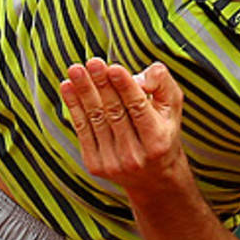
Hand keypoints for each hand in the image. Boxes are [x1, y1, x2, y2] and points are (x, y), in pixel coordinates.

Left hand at [59, 58, 187, 195]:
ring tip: (75, 69)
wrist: (153, 177)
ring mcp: (113, 162)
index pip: (139, 108)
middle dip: (101, 84)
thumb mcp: (172, 106)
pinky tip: (67, 87)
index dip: (125, 87)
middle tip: (91, 62)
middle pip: (114, 112)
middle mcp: (135, 155)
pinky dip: (73, 107)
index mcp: (158, 140)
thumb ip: (162, 83)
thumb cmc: (163, 130)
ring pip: (96, 118)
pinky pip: (82, 130)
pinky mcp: (95, 166)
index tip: (113, 67)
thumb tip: (138, 78)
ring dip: (83, 91)